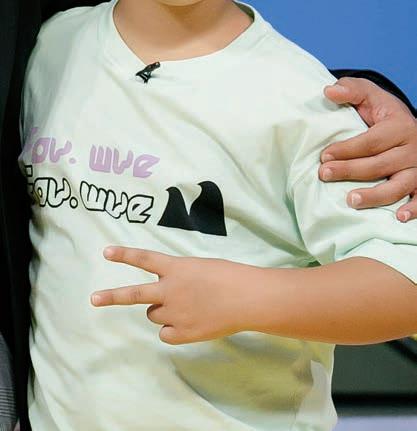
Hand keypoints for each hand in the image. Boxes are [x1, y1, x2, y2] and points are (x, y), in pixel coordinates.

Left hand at [91, 247, 260, 344]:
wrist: (249, 298)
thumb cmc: (230, 277)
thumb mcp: (202, 268)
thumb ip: (180, 278)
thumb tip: (166, 294)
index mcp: (177, 268)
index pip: (145, 259)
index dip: (125, 255)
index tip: (106, 252)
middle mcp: (170, 290)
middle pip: (134, 294)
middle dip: (112, 296)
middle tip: (94, 299)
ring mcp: (175, 312)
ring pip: (155, 315)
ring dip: (164, 311)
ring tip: (188, 308)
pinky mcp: (182, 333)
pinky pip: (166, 334)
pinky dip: (174, 330)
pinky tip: (190, 323)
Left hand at [321, 77, 416, 221]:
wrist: (409, 129)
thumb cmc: (385, 116)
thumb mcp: (372, 97)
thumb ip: (352, 90)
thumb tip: (329, 91)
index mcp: (399, 126)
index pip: (370, 142)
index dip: (346, 150)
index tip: (324, 156)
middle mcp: (412, 149)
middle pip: (379, 164)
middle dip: (349, 171)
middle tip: (324, 174)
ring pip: (398, 185)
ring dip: (375, 195)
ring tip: (351, 200)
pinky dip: (414, 208)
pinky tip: (399, 217)